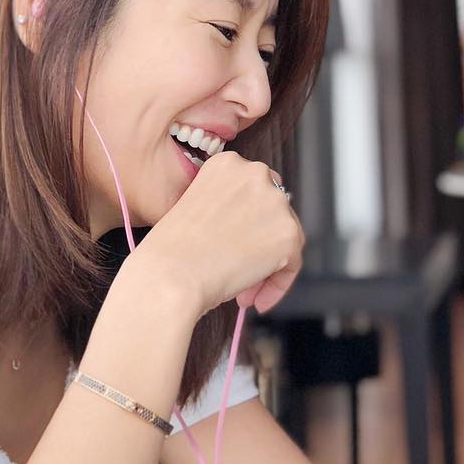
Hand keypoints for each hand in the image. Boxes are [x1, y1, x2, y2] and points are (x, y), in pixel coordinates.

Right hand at [136, 151, 302, 315]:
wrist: (171, 276)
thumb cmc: (171, 253)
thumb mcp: (195, 210)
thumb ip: (227, 209)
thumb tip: (252, 231)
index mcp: (228, 164)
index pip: (253, 193)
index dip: (247, 225)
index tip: (235, 246)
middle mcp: (255, 174)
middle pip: (273, 213)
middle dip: (260, 244)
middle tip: (240, 272)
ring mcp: (275, 203)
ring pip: (284, 239)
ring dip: (267, 267)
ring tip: (242, 291)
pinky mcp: (288, 234)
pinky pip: (291, 265)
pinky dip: (277, 285)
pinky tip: (256, 299)